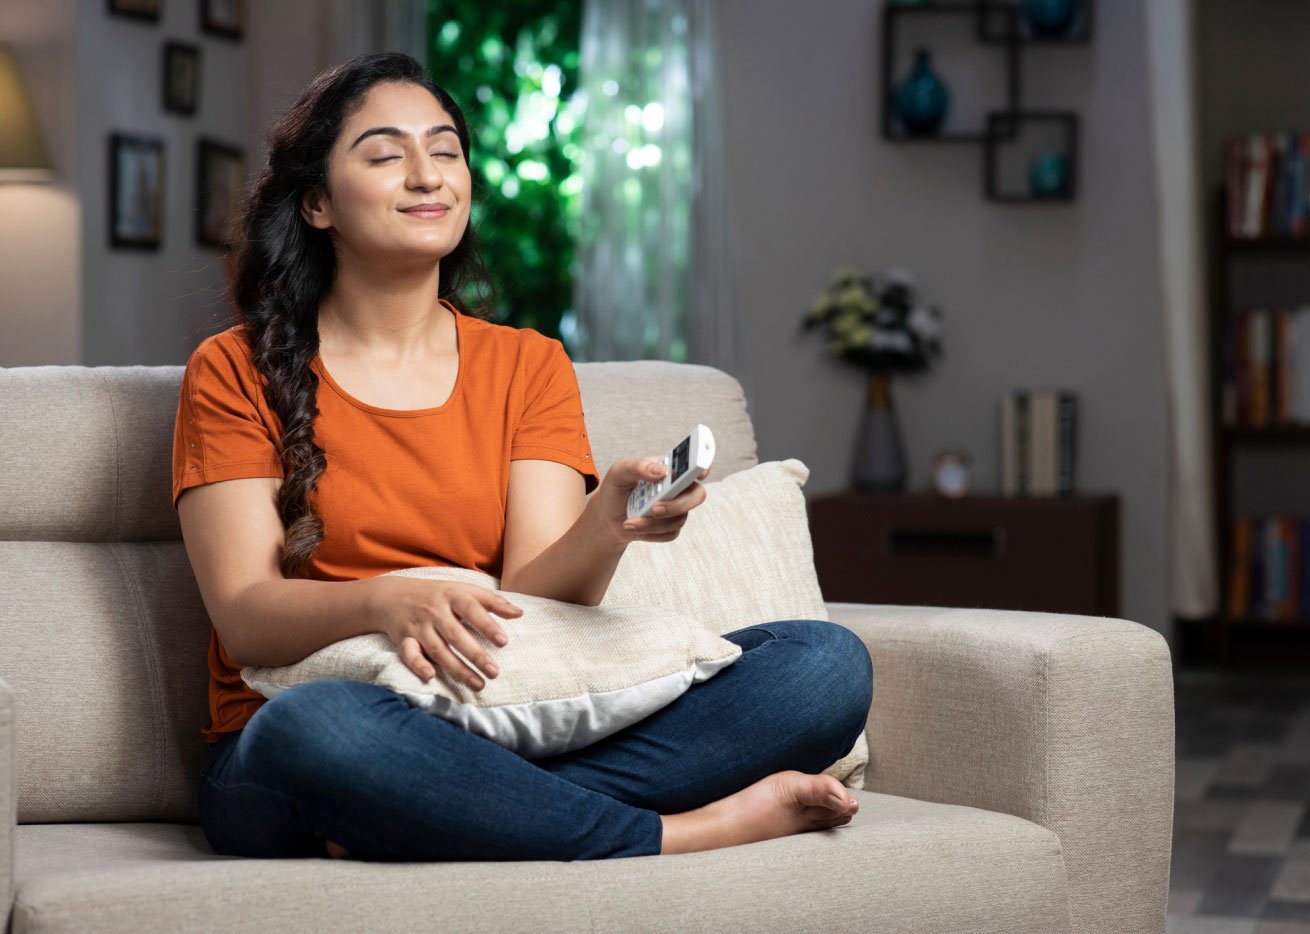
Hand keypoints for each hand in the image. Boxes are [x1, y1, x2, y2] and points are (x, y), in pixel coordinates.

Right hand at [366, 577, 522, 689]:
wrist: (391, 595)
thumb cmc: (437, 594)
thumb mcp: (463, 590)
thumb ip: (492, 601)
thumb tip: (519, 613)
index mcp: (451, 595)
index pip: (471, 609)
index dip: (487, 625)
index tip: (504, 642)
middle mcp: (434, 611)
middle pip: (455, 634)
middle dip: (475, 654)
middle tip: (494, 672)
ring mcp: (418, 626)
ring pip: (437, 649)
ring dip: (457, 669)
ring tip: (479, 684)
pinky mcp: (403, 640)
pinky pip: (409, 654)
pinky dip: (418, 665)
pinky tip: (431, 677)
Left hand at [592, 457, 711, 544]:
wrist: (608, 515)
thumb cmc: (616, 488)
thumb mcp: (620, 472)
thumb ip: (639, 467)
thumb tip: (661, 471)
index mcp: (669, 469)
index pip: (694, 464)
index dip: (703, 465)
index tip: (700, 472)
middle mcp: (678, 488)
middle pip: (697, 495)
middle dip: (677, 504)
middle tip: (654, 509)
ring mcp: (677, 508)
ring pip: (679, 518)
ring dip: (652, 523)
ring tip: (629, 521)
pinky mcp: (671, 527)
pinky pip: (670, 533)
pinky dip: (650, 533)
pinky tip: (634, 527)